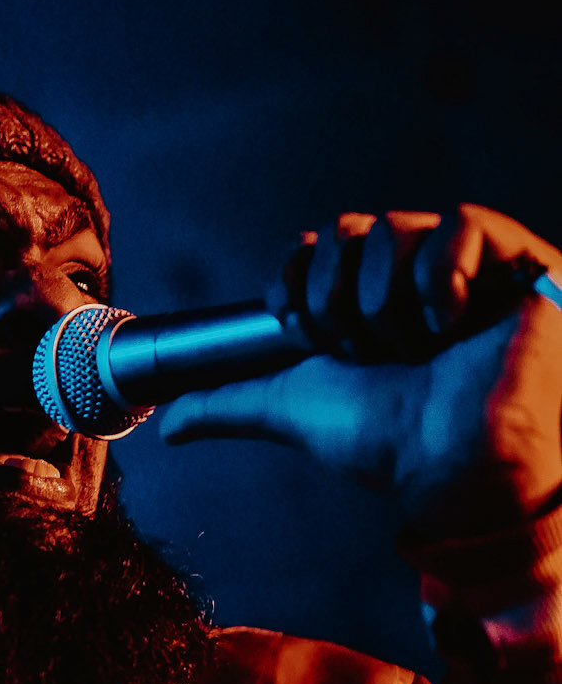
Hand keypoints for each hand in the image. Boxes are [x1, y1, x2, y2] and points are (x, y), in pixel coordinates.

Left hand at [158, 206, 561, 538]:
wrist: (455, 461)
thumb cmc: (387, 440)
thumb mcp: (291, 410)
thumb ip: (229, 405)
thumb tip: (166, 424)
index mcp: (364, 301)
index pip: (313, 248)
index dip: (295, 283)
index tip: (296, 330)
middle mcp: (413, 276)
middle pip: (344, 234)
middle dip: (335, 300)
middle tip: (360, 353)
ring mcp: (468, 266)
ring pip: (393, 229)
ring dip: (383, 301)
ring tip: (412, 349)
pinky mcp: (517, 259)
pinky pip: (462, 223)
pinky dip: (441, 278)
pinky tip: (451, 324)